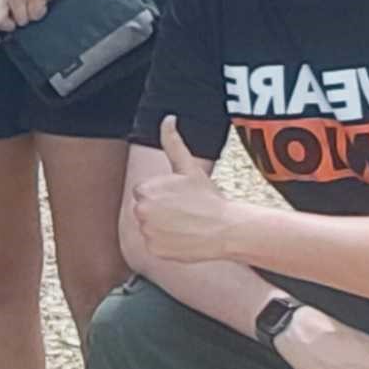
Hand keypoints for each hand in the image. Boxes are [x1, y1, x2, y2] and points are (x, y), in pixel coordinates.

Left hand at [120, 118, 253, 261]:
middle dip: (160, 210)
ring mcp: (147, 233)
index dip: (163, 194)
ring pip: (149, 228)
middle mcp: (141, 211)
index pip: (144, 192)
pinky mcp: (154, 250)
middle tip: (184, 211)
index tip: (179, 197)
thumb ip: (172, 142)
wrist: (226, 228)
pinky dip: (166, 244)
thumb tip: (167, 118)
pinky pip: (155, 246)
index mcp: (145, 190)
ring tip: (185, 223)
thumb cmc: (209, 197)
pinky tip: (183, 237)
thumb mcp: (188, 167)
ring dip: (163, 227)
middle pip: (144, 210)